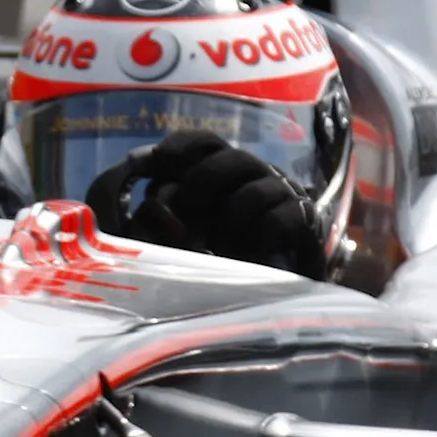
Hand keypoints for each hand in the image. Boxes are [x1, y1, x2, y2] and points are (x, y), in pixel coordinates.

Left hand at [81, 130, 322, 276]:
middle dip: (204, 181)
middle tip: (186, 210)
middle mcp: (256, 176)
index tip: (158, 158)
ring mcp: (282, 196)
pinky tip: (250, 256)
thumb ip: (165, 203)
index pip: (207, 142)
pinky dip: (257, 238)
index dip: (183, 145)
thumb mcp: (188, 231)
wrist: (281, 294)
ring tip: (220, 248)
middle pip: (232, 158)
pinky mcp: (303, 222)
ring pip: (255, 191)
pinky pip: (277, 220)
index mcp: (227, 173)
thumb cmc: (225, 261)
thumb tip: (133, 165)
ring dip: (231, 221)